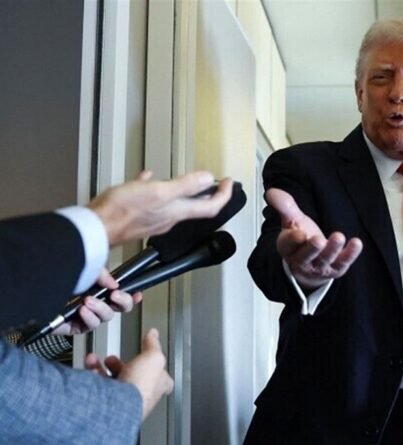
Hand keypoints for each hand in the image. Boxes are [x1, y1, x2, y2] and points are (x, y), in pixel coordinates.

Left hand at [52, 269, 141, 335]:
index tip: (137, 293)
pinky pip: (89, 327)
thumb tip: (114, 283)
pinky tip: (82, 310)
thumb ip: (102, 274)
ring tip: (89, 301)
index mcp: (99, 289)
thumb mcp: (85, 269)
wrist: (35, 290)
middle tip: (115, 296)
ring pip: (105, 318)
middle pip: (119, 308)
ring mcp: (86, 315)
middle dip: (121, 302)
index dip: (132, 295)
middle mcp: (95, 302)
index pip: (121, 294)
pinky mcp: (75, 326)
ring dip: (100, 309)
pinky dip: (88, 318)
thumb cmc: (58, 279)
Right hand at [87, 171, 232, 246]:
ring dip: (185, 192)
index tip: (230, 183)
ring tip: (188, 181)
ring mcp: (153, 219)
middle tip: (216, 183)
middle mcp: (168, 218)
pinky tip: (146, 179)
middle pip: (196, 207)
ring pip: (176, 204)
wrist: (94, 228)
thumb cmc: (120, 212)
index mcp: (176, 212)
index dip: (224, 195)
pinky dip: (154, 189)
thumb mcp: (157, 192)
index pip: (210, 207)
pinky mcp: (137, 217)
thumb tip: (207, 179)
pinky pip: (151, 201)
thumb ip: (184, 186)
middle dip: (209, 194)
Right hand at [87, 329, 173, 419]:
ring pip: (109, 383)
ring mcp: (121, 403)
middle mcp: (139, 397)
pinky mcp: (104, 406)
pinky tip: (88, 367)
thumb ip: (153, 345)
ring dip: (99, 368)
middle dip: (117, 364)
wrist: (116, 407)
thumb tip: (154, 334)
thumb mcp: (153, 358)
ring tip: (93, 360)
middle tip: (111, 359)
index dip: (152, 364)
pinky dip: (89, 376)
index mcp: (157, 386)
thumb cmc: (140, 387)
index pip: (161, 376)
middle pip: (129, 377)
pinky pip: (94, 390)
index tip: (144, 355)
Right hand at [265, 188, 362, 289]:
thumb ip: (284, 206)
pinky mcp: (336, 268)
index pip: (288, 244)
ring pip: (325, 259)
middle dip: (312, 248)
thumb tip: (271, 192)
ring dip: (332, 249)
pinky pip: (343, 262)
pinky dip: (351, 254)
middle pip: (306, 255)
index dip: (293, 239)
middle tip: (318, 239)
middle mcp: (303, 259)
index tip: (299, 233)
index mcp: (288, 248)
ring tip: (338, 237)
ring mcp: (320, 265)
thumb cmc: (301, 240)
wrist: (309, 265)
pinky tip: (356, 243)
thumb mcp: (291, 221)